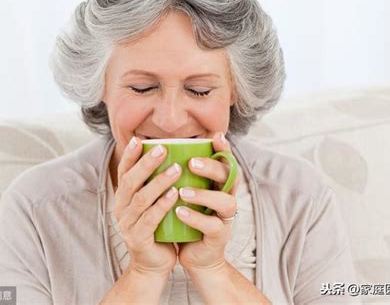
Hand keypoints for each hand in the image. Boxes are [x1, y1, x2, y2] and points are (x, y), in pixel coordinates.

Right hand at [113, 137, 181, 276]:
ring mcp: (127, 225)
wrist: (153, 264)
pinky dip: (162, 205)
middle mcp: (121, 209)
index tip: (140, 139)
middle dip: (146, 163)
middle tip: (163, 148)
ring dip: (158, 182)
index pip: (124, 172)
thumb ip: (154, 184)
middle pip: (131, 181)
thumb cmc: (158, 228)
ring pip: (141, 198)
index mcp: (123, 198)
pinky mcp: (138, 239)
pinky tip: (175, 194)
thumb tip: (168, 154)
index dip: (131, 155)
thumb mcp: (152, 203)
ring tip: (176, 168)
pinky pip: (150, 219)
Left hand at [174, 132, 239, 272]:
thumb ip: (181, 174)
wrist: (193, 254)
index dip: (224, 149)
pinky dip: (196, 218)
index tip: (216, 136)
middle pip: (229, 177)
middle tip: (191, 163)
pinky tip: (179, 212)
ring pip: (225, 201)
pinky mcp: (219, 236)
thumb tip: (160, 147)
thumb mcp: (185, 193)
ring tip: (182, 192)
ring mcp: (225, 217)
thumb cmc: (187, 217)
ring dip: (203, 195)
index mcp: (218, 184)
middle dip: (212, 167)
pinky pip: (212, 225)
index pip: (226, 162)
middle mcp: (226, 196)